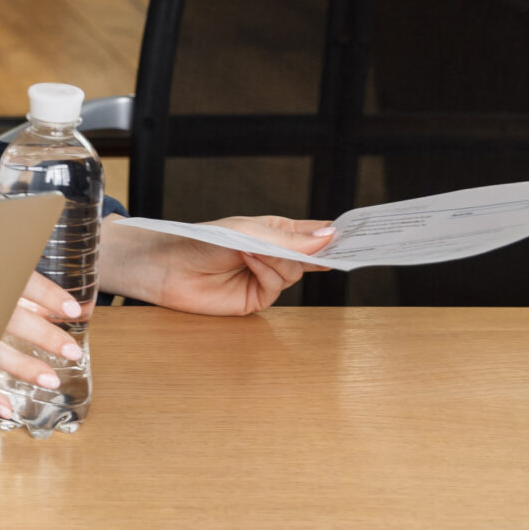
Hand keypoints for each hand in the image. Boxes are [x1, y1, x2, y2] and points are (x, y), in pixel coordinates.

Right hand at [0, 270, 85, 420]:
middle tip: (71, 352)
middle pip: (9, 318)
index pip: (20, 281)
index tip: (73, 310)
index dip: (48, 295)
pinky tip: (6, 407)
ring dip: (23, 368)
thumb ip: (17, 283)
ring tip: (50, 380)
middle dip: (43, 337)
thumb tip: (64, 303)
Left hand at [95, 215, 334, 313]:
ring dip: (277, 260)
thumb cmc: (201, 240)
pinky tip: (249, 262)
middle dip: (313, 251)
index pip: (312, 233)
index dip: (335, 235)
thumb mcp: (248, 231)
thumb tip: (330, 237)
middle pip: (310, 256)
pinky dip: (267, 273)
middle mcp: (273, 255)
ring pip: (294, 272)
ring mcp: (266, 277)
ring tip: (253, 250)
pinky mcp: (257, 298)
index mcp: (274, 231)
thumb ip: (289, 239)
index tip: (361, 234)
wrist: (166, 266)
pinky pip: (277, 287)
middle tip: (328, 247)